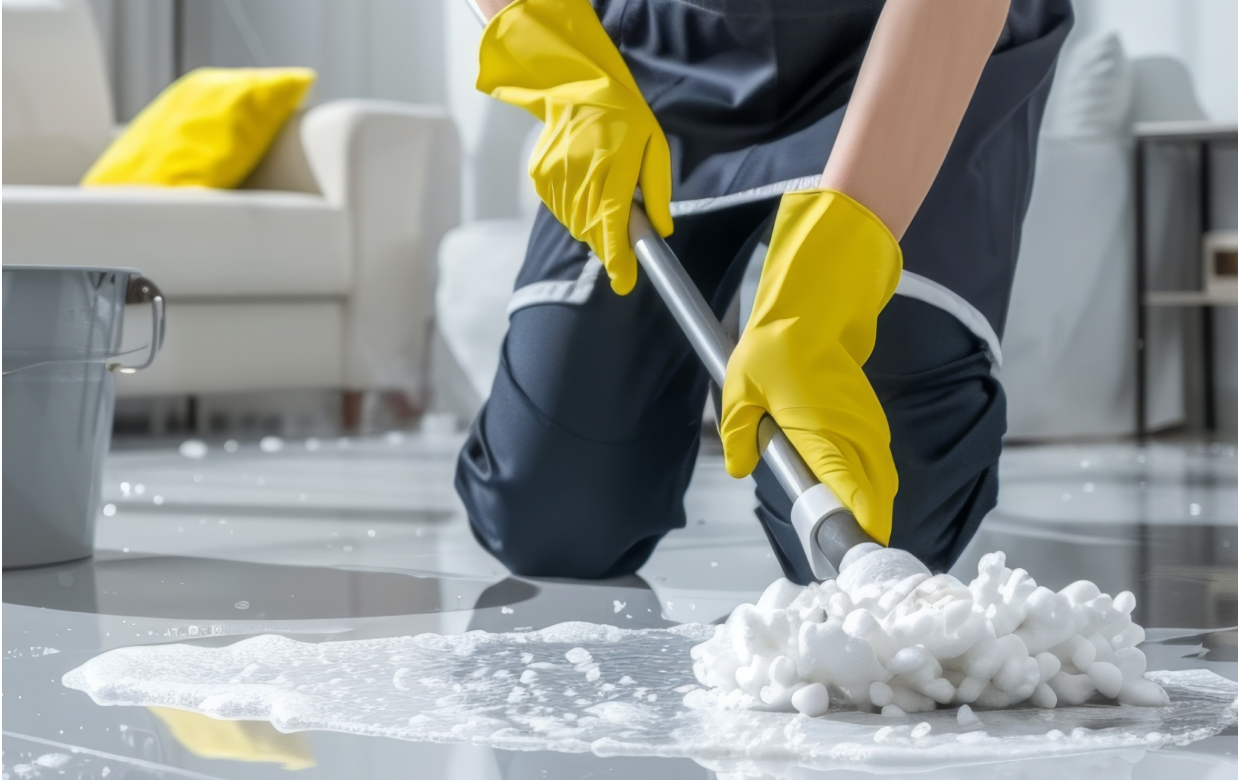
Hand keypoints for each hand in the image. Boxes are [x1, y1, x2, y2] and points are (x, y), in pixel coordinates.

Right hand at [476, 0, 672, 294]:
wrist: (575, 88)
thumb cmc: (624, 117)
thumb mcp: (654, 146)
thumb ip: (657, 190)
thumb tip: (661, 230)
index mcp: (612, 169)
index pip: (612, 224)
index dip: (617, 258)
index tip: (623, 282)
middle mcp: (579, 177)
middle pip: (592, 231)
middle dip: (608, 247)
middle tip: (621, 251)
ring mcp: (555, 178)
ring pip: (575, 224)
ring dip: (592, 229)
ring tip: (603, 206)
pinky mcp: (540, 177)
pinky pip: (560, 210)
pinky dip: (575, 213)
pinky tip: (584, 193)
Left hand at [720, 189, 901, 543]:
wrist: (815, 305)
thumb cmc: (778, 344)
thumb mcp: (741, 389)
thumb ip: (739, 434)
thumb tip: (742, 466)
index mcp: (824, 433)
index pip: (854, 494)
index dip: (859, 528)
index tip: (853, 553)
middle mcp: (855, 433)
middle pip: (876, 496)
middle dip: (865, 525)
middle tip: (842, 550)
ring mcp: (867, 425)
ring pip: (880, 479)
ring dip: (866, 503)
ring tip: (842, 528)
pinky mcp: (868, 417)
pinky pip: (875, 461)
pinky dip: (865, 481)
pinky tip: (843, 490)